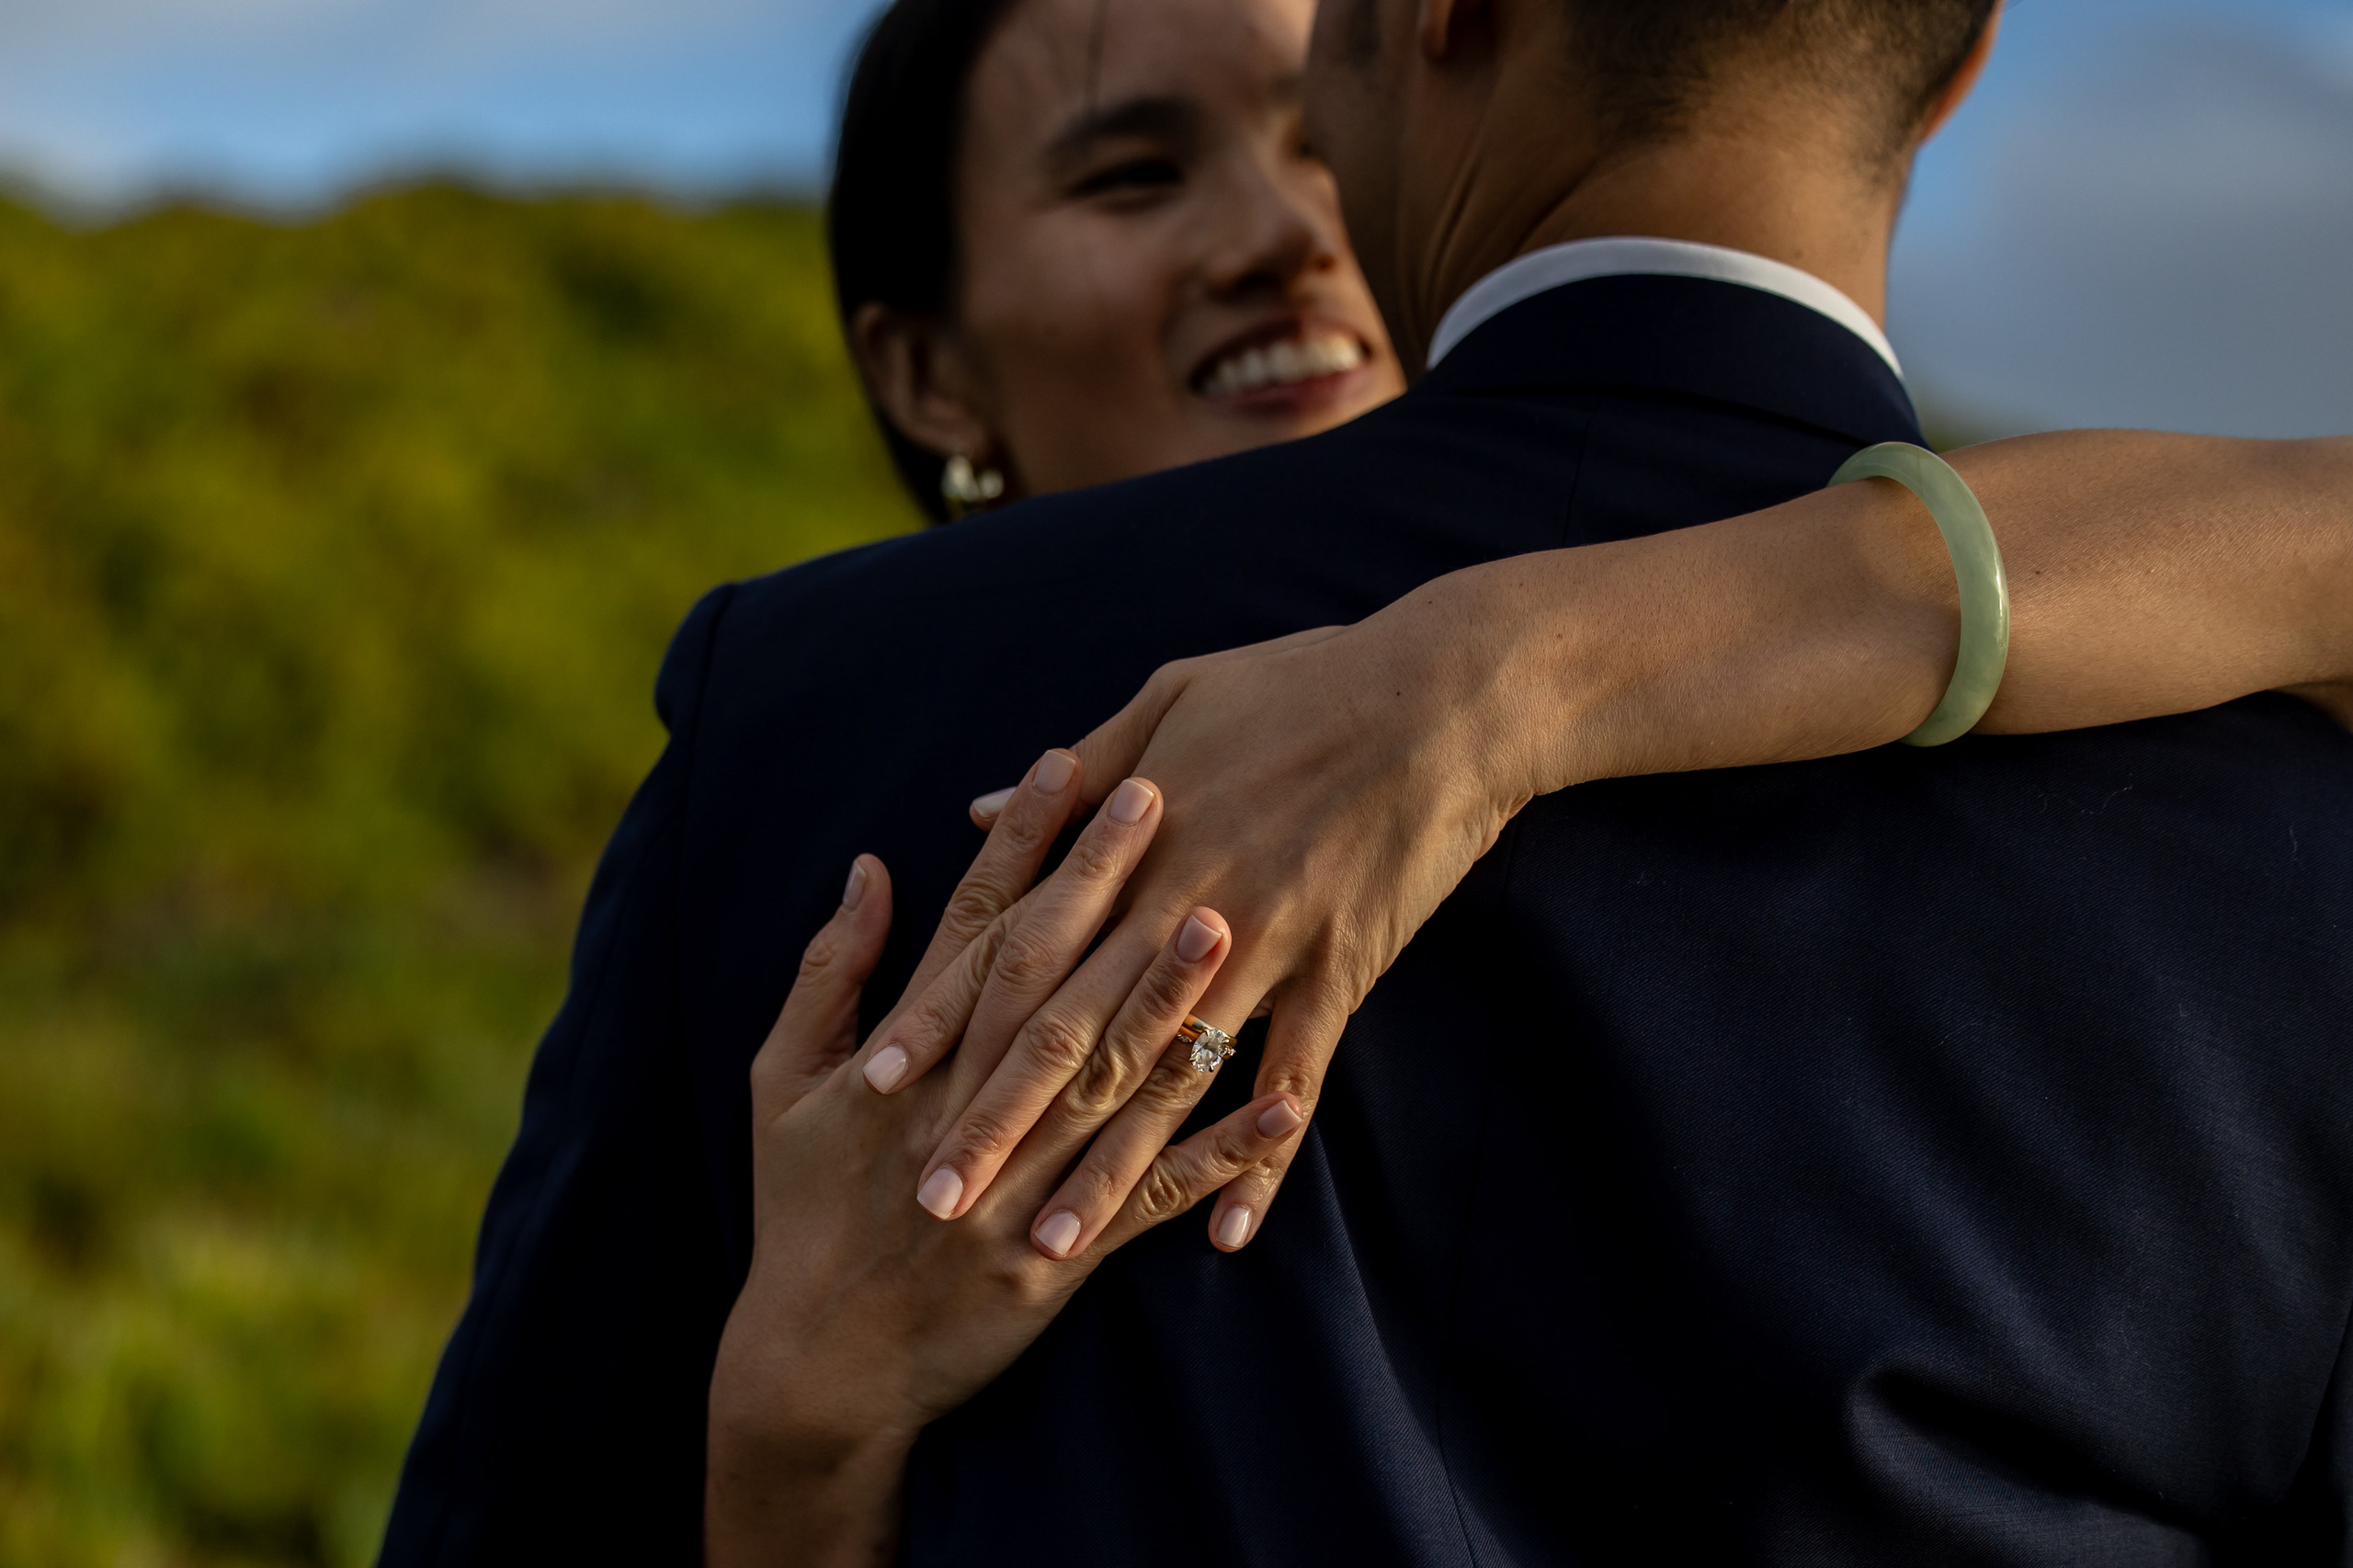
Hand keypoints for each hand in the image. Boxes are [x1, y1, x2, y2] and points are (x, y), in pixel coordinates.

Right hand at [705, 750, 1307, 1567]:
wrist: (819, 1367)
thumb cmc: (800, 1212)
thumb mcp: (781, 1083)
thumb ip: (831, 974)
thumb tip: (867, 868)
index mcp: (907, 1060)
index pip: (971, 930)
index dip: (1020, 846)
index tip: (1064, 766)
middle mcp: (969, 1108)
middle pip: (1047, 979)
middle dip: (1105, 887)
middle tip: (1163, 797)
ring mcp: (1023, 1181)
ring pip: (1110, 1076)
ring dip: (1172, 997)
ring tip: (1230, 918)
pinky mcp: (1065, 1255)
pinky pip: (1157, 1198)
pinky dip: (1223, 1153)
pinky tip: (1287, 1104)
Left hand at [884, 496, 1966, 1252]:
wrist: (1444, 695)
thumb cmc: (1301, 681)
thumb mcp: (1170, 697)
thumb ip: (1075, 774)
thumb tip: (977, 811)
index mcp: (1132, 840)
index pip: (1012, 950)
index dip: (945, 1021)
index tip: (879, 1088)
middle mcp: (1183, 906)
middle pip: (1070, 1033)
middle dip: (998, 1125)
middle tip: (934, 1206)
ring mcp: (1263, 948)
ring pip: (1167, 1079)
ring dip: (1105, 1169)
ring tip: (1045, 1249)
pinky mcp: (1336, 974)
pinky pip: (1293, 1082)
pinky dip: (1262, 1158)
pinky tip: (1229, 1232)